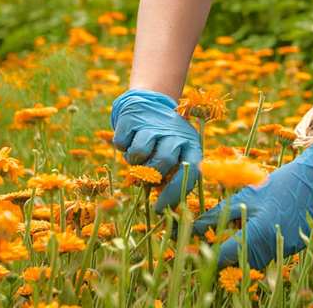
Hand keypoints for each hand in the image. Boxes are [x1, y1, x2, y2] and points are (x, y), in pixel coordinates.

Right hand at [110, 88, 202, 213]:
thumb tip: (164, 206)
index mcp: (191, 144)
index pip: (189, 172)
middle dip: (151, 174)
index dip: (174, 193)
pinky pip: (122, 142)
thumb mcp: (175, 155)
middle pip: (164, 161)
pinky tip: (130, 138)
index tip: (159, 208)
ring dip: (134, 159)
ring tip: (138, 154)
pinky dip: (122, 145)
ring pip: (140, 152)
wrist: (149, 103)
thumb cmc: (164, 141)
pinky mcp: (132, 118)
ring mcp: (154, 124)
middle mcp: (175, 133)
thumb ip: (171, 177)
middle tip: (146, 174)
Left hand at [191, 129, 312, 269]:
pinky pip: (267, 252)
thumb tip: (196, 226)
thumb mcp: (248, 195)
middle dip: (222, 251)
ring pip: (251, 258)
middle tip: (211, 236)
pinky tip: (257, 227)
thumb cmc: (282, 184)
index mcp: (257, 234)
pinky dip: (257, 244)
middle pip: (236, 261)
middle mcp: (270, 248)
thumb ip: (220, 213)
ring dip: (239, 248)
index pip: (223, 255)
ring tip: (235, 229)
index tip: (191, 248)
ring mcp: (283, 251)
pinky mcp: (292, 248)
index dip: (205, 253)